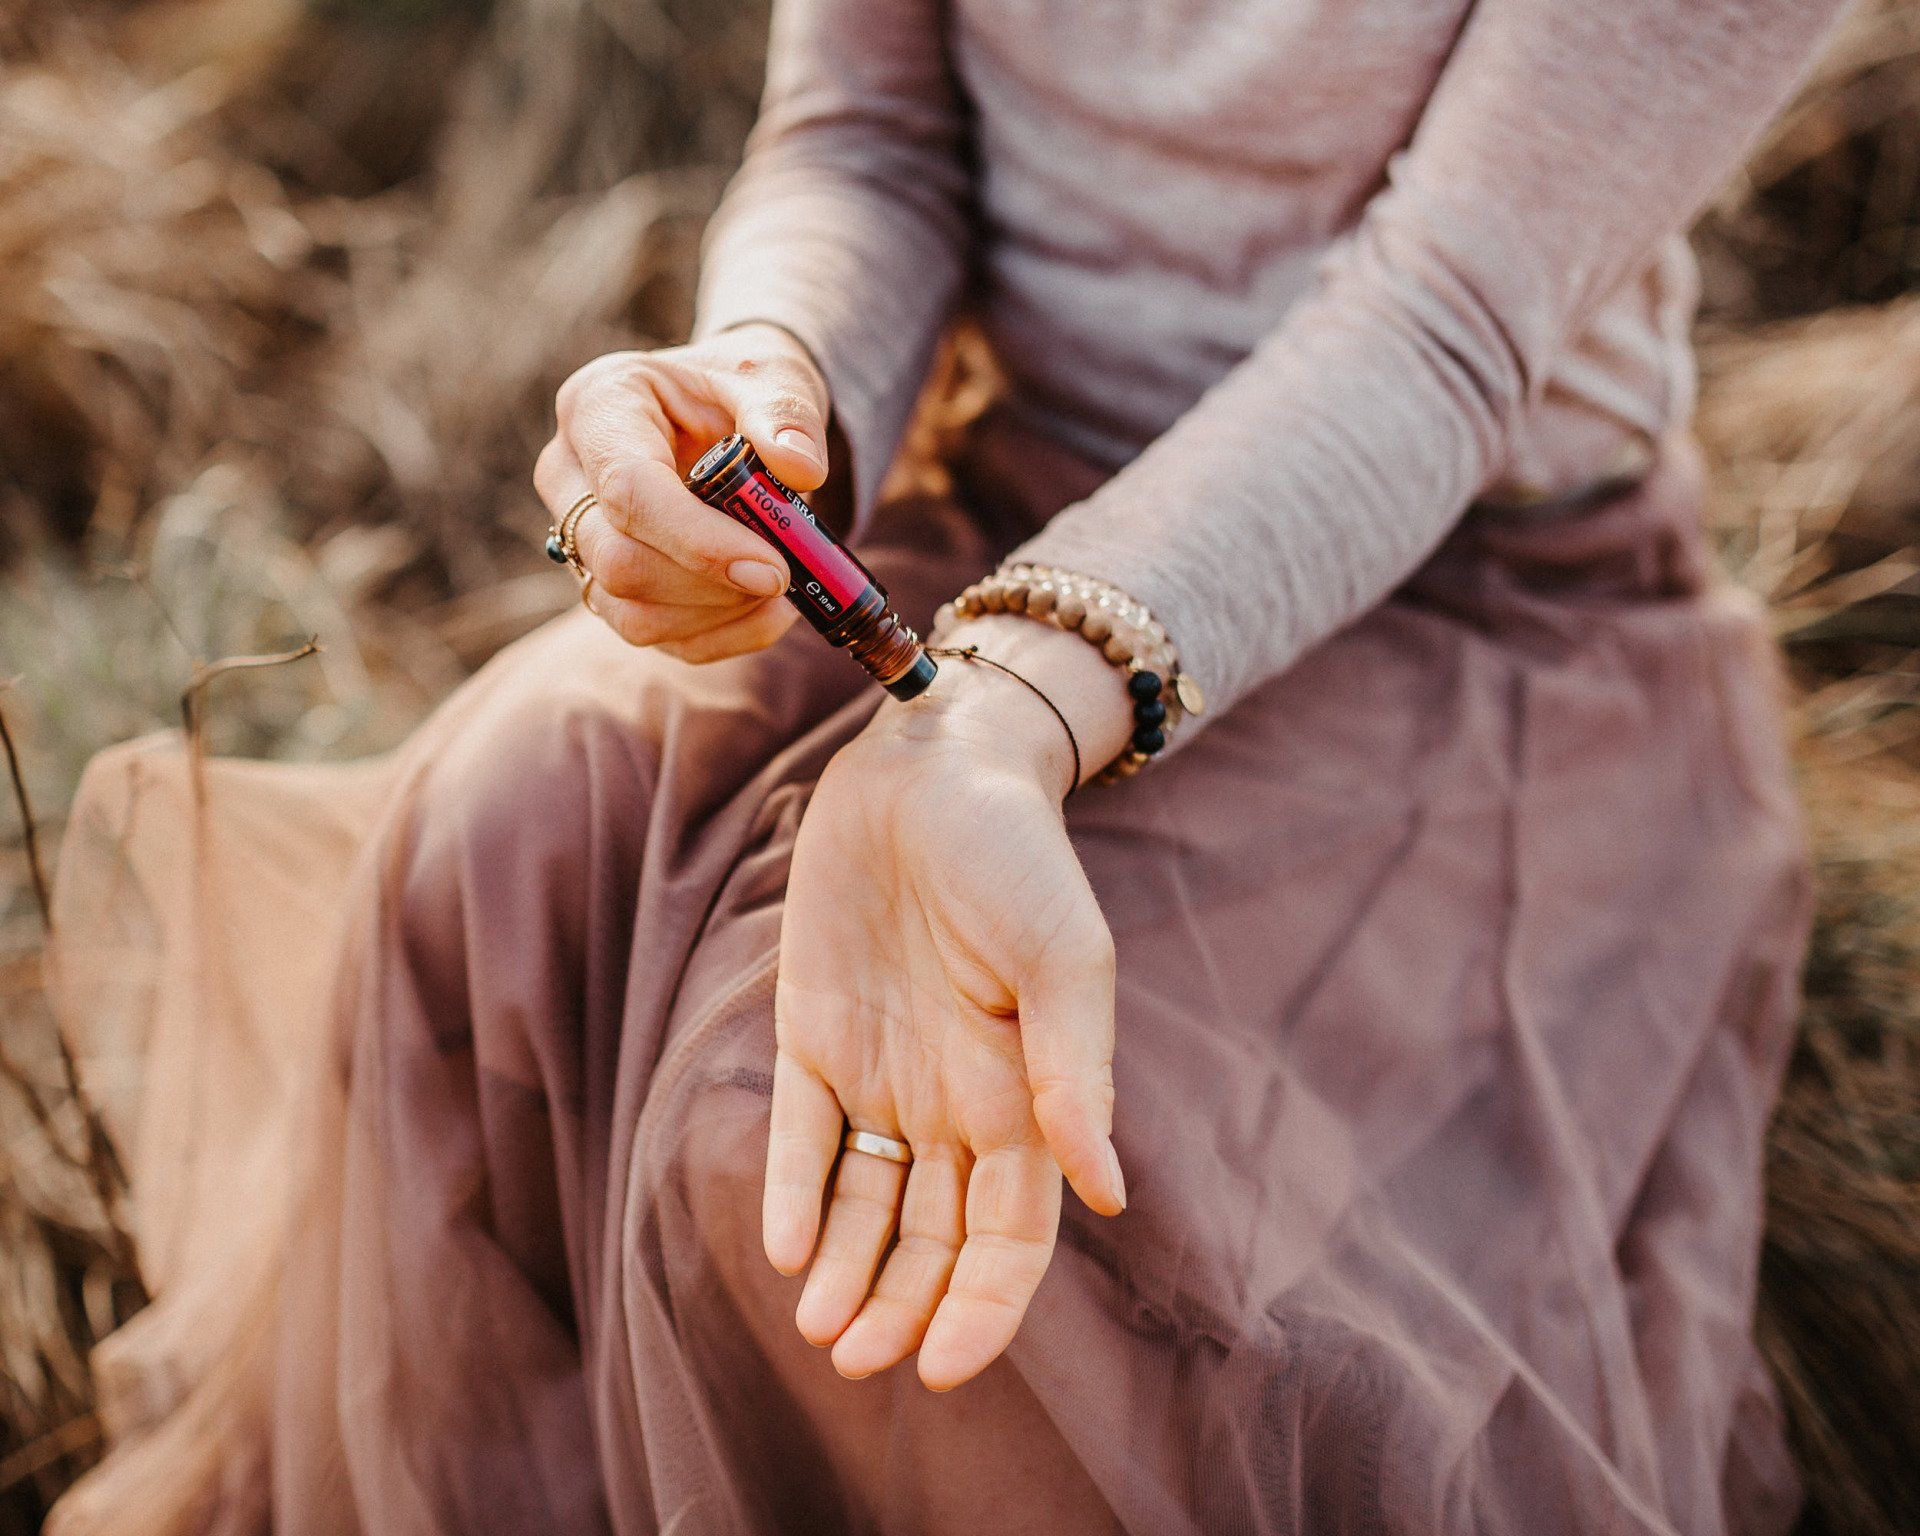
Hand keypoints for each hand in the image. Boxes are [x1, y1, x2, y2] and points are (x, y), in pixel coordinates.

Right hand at [535, 324, 828, 661]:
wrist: (726, 411)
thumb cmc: (741, 388)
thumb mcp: (772, 377)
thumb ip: (785, 416)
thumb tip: (803, 470)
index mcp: (597, 407)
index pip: (628, 490)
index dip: (700, 541)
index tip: (774, 569)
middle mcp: (567, 475)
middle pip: (618, 563)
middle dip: (711, 585)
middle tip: (786, 576)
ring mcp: (578, 537)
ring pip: (631, 613)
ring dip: (719, 616)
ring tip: (783, 586)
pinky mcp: (605, 584)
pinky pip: (656, 636)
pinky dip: (721, 635)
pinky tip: (769, 610)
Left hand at [764, 624, 1135, 1389]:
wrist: (931, 762)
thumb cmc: (1013, 855)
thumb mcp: (1060, 960)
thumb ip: (1074, 1075)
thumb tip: (1107, 1196)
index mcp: (1025, 1096)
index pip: (1010, 1234)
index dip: (983, 1307)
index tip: (942, 1369)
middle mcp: (955, 1100)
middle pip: (933, 1237)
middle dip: (904, 1307)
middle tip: (858, 1360)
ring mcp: (882, 1072)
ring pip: (868, 1204)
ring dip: (849, 1273)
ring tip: (821, 1331)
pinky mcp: (813, 1034)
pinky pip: (804, 1135)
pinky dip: (796, 1193)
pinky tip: (789, 1246)